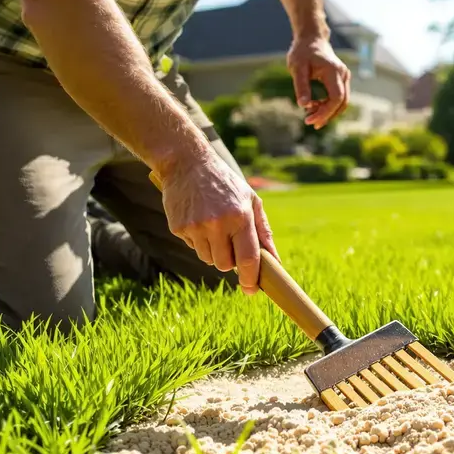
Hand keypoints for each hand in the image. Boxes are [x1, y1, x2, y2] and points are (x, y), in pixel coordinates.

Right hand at [153, 149, 278, 295]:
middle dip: (230, 262)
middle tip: (230, 244)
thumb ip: (263, 232)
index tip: (252, 290)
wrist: (187, 162)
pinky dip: (198, 241)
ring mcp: (195, 226)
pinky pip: (192, 248)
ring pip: (208, 259)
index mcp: (240, 216)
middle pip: (225, 265)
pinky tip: (199, 220)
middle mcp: (217, 223)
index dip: (251, 279)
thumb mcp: (251, 200)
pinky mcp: (178, 227)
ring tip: (213, 227)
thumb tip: (275, 261)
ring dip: (213, 252)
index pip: (248, 258)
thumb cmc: (225, 183)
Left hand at [287, 35, 350, 128]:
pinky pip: (339, 97)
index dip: (325, 112)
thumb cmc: (302, 52)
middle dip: (327, 115)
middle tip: (309, 122)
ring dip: (328, 112)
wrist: (311, 39)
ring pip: (342, 101)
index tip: (309, 119)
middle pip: (342, 102)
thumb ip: (301, 86)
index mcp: (333, 71)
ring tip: (310, 116)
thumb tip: (303, 106)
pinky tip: (314, 107)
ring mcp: (344, 77)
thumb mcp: (297, 68)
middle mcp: (342, 74)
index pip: (336, 98)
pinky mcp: (341, 79)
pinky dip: (328, 105)